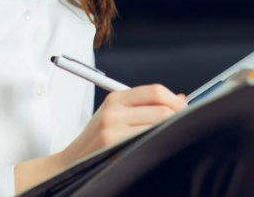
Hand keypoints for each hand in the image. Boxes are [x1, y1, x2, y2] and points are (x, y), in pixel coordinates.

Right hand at [55, 84, 187, 168]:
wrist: (70, 163)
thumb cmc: (97, 142)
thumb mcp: (115, 115)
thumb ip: (144, 105)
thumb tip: (181, 99)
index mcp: (115, 99)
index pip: (155, 91)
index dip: (174, 100)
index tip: (183, 108)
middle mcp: (113, 111)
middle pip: (161, 108)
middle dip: (177, 117)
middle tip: (183, 125)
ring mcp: (113, 129)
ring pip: (158, 125)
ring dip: (169, 131)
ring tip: (169, 136)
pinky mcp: (114, 145)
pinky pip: (148, 140)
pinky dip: (158, 142)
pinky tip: (157, 146)